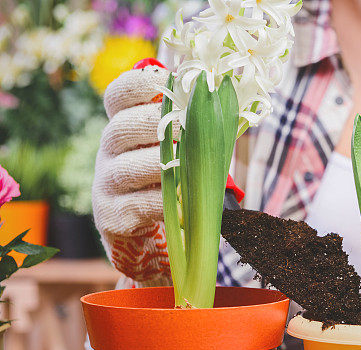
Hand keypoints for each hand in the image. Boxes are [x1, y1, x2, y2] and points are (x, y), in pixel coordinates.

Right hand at [93, 59, 174, 282]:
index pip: (118, 94)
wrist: (143, 232)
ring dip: (163, 163)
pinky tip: (185, 202)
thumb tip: (227, 99)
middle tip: (188, 125)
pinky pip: (142, 204)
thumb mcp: (175, 149)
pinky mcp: (114, 215)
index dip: (138, 83)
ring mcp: (107, 183)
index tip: (166, 80)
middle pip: (123, 127)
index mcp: (123, 125)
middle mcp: (108, 150)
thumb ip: (191, 126)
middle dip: (158, 122)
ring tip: (187, 163)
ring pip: (130, 167)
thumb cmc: (169, 180)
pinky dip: (167, 202)